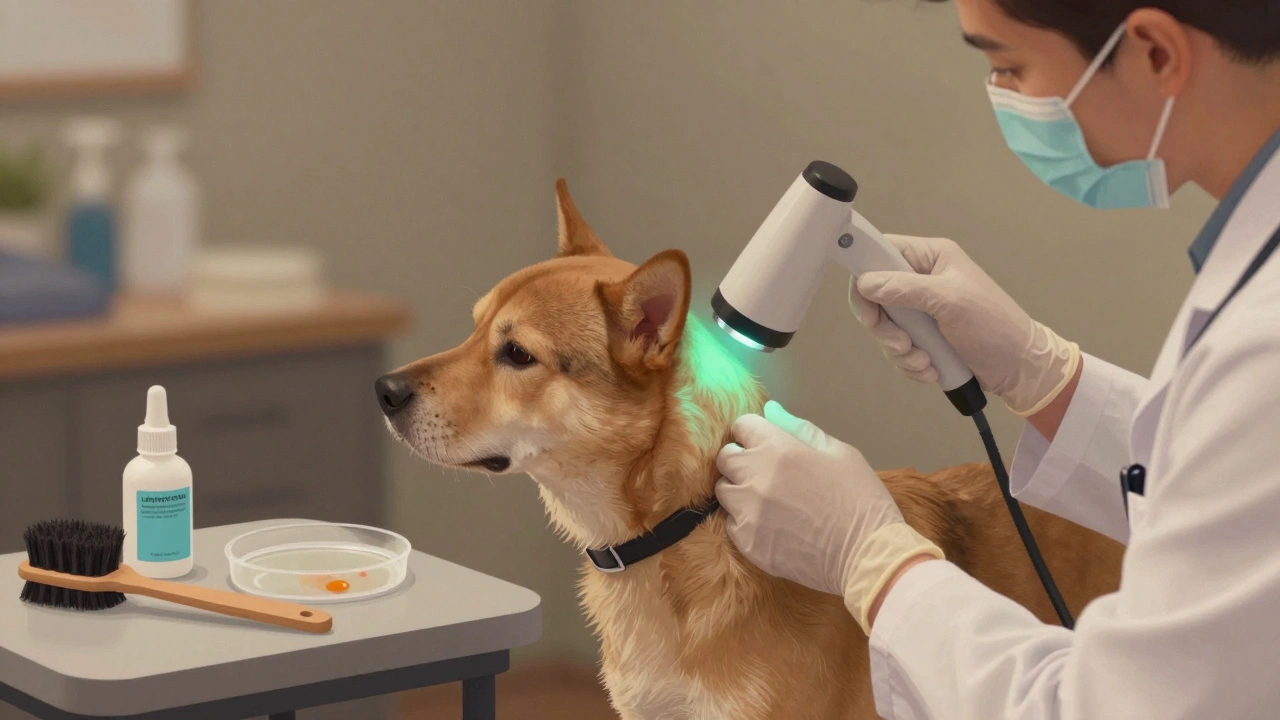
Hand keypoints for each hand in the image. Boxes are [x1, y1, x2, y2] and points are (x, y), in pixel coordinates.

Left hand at [715, 400, 942, 633]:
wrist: (868, 555)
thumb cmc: (861, 499)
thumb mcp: (839, 453)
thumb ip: (799, 429)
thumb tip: (770, 410)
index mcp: (778, 449)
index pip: (742, 426)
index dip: (754, 433)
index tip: (766, 444)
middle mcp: (755, 477)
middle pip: (725, 458)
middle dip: (741, 459)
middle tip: (766, 472)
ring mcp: (748, 512)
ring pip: (724, 491)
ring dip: (740, 490)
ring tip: (768, 500)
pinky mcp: (747, 542)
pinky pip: (731, 523)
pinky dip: (745, 521)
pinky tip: (771, 525)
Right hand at [849, 234, 1079, 416]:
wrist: (1018, 367)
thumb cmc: (994, 326)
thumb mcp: (949, 301)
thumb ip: (905, 289)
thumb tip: (865, 283)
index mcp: (930, 257)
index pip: (879, 254)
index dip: (865, 276)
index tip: (867, 305)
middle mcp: (921, 280)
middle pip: (874, 298)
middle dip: (884, 328)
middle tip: (903, 344)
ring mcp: (921, 310)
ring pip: (884, 330)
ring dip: (901, 352)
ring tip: (926, 361)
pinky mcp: (923, 337)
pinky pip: (897, 350)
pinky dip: (910, 364)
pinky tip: (932, 369)